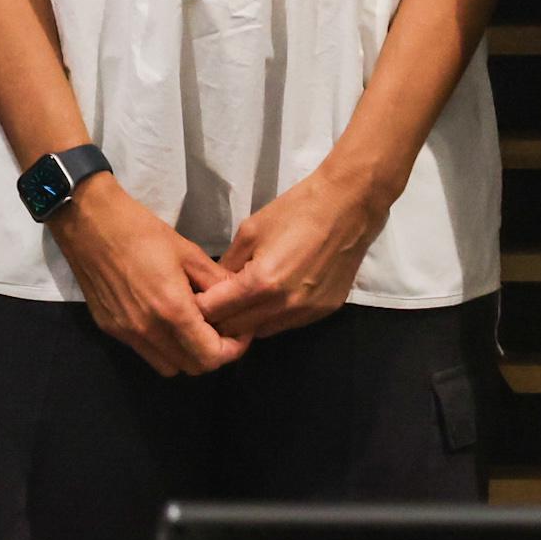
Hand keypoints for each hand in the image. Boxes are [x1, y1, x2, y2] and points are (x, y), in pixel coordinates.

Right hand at [47, 174, 240, 376]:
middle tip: (219, 328)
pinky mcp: (110, 329)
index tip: (239, 331)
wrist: (89, 223)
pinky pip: (145, 352)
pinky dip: (162, 346)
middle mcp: (148, 331)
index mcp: (172, 310)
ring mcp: (127, 333)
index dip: (233, 349)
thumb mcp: (188, 252)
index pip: (212, 356)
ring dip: (186, 354)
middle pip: (192, 368)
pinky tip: (164, 318)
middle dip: (212, 353)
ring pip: (168, 367)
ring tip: (192, 326)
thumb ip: (216, 282)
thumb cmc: (141, 231)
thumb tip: (239, 299)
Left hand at [194, 158, 391, 342]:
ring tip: (239, 303)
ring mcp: (306, 312)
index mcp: (262, 283)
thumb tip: (211, 287)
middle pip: (236, 330)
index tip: (192, 299)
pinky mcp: (323, 312)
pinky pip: (286, 324)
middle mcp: (284, 305)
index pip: (216, 312)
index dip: (199, 307)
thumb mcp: (250, 231)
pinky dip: (271, 317)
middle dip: (219, 319)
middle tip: (212, 304)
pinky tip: (270, 298)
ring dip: (246, 322)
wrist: (348, 207)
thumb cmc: (296, 211)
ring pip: (261, 332)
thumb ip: (228, 264)